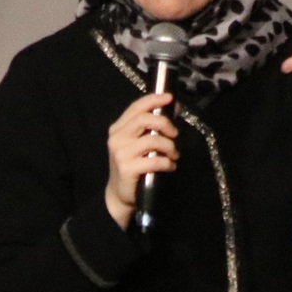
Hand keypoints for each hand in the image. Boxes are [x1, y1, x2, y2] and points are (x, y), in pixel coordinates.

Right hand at [105, 90, 176, 227]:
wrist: (120, 194)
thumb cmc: (133, 165)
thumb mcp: (139, 142)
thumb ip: (153, 125)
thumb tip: (174, 107)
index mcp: (118, 128)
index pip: (136, 107)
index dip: (154, 100)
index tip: (170, 98)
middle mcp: (117, 138)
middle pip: (144, 119)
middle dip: (165, 124)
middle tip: (175, 134)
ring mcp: (121, 153)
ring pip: (153, 140)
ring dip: (170, 147)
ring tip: (174, 155)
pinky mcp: (127, 168)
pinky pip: (155, 160)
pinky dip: (167, 162)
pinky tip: (169, 166)